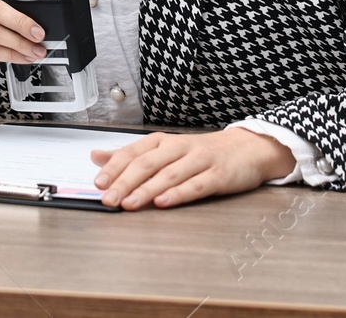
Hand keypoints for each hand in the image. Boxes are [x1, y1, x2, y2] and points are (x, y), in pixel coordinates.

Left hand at [89, 128, 296, 209]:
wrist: (248, 149)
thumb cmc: (202, 152)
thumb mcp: (165, 149)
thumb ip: (132, 155)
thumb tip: (97, 157)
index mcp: (163, 141)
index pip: (133, 152)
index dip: (114, 168)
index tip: (98, 183)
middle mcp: (179, 147)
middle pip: (147, 163)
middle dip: (125, 182)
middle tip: (108, 199)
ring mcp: (200, 160)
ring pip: (168, 174)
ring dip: (146, 190)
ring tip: (129, 204)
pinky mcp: (218, 175)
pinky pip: (196, 185)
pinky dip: (178, 194)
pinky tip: (163, 203)